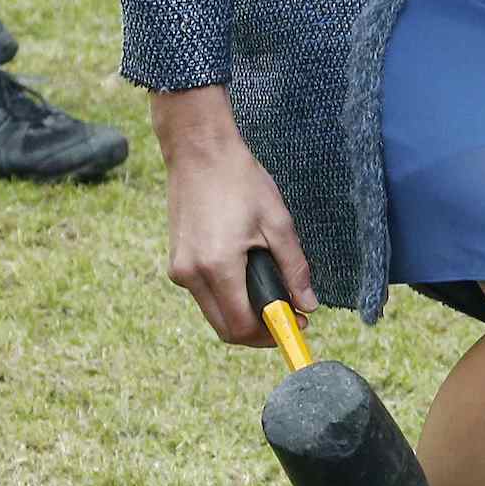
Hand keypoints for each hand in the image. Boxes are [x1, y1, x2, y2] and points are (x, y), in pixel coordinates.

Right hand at [152, 86, 316, 345]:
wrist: (199, 151)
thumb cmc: (241, 181)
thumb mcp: (278, 223)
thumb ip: (294, 268)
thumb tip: (308, 305)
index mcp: (217, 267)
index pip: (241, 327)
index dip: (270, 335)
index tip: (295, 325)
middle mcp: (191, 274)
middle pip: (224, 328)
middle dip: (257, 331)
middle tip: (288, 316)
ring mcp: (179, 269)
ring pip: (213, 313)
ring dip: (241, 314)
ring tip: (273, 295)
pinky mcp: (176, 261)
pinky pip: (203, 294)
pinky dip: (226, 297)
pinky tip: (248, 278)